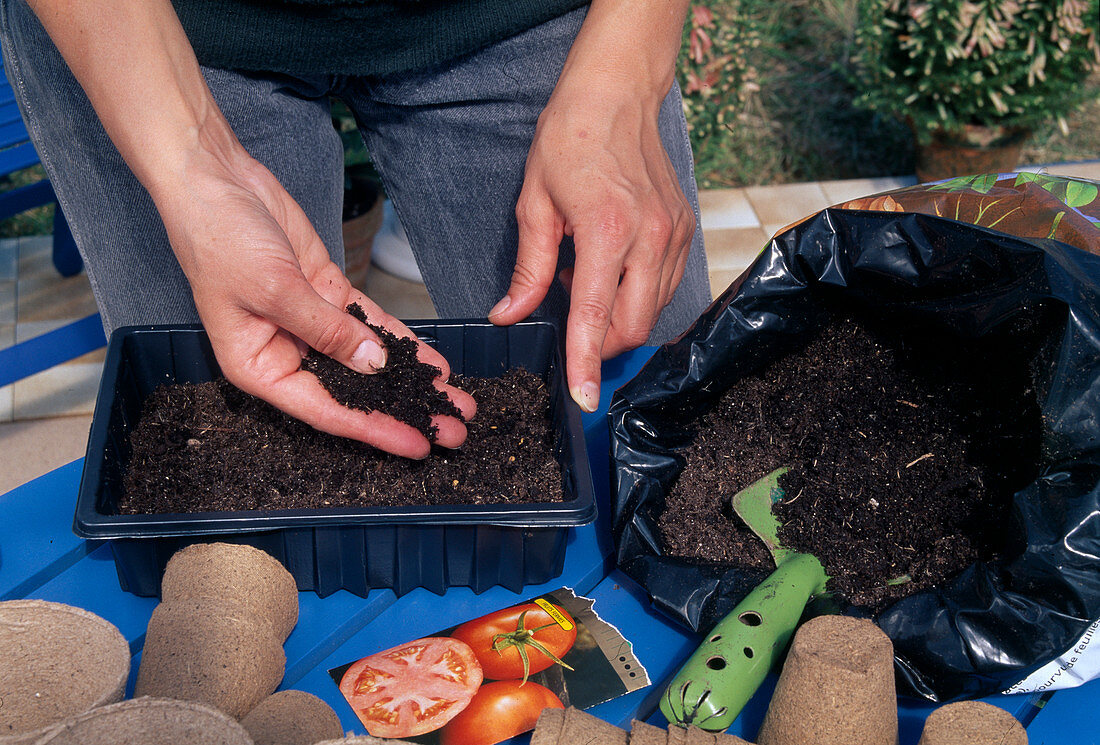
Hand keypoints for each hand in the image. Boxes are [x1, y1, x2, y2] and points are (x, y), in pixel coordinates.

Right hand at [159, 147, 475, 457]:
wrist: (214, 181)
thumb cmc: (221, 240)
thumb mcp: (275, 290)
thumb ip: (327, 330)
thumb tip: (374, 364)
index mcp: (260, 368)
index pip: (327, 410)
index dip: (375, 429)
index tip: (417, 444)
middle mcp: (288, 354)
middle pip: (354, 392)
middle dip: (405, 410)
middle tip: (453, 430)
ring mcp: (311, 324)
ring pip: (369, 360)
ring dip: (411, 378)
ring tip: (455, 401)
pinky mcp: (327, 294)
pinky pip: (371, 323)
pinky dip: (401, 340)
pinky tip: (432, 360)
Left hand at [489, 81, 693, 412]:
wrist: (617, 95)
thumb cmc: (570, 139)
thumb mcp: (534, 203)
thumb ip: (529, 268)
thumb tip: (510, 315)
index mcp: (607, 231)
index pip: (595, 317)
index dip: (586, 364)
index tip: (584, 399)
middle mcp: (650, 238)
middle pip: (633, 327)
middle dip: (601, 345)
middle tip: (571, 329)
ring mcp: (674, 235)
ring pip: (653, 311)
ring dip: (617, 318)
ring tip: (586, 283)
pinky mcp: (685, 231)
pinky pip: (664, 286)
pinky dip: (636, 295)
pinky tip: (611, 270)